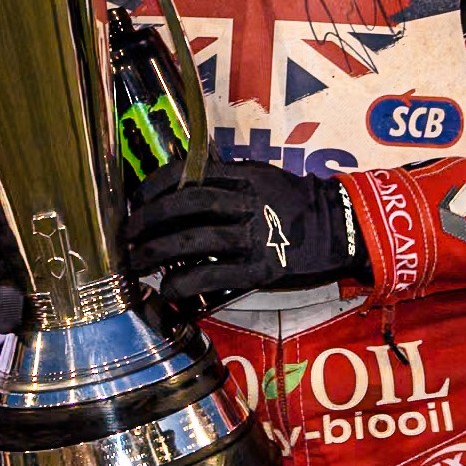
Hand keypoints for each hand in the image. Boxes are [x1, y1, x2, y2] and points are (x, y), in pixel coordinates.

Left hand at [123, 159, 365, 303]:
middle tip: (126, 235)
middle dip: (149, 220)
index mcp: (242, 175)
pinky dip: (187, 283)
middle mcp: (246, 202)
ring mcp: (255, 236)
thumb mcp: (262, 175)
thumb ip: (225, 178)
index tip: (135, 202)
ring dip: (158, 252)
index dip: (155, 188)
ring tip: (135, 263)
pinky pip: (215, 275)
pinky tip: (168, 290)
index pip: (188, 175)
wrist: (339, 228)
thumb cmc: (294, 201)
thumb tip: (179, 185)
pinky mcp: (262, 268)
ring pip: (195, 241)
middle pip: (187, 206)